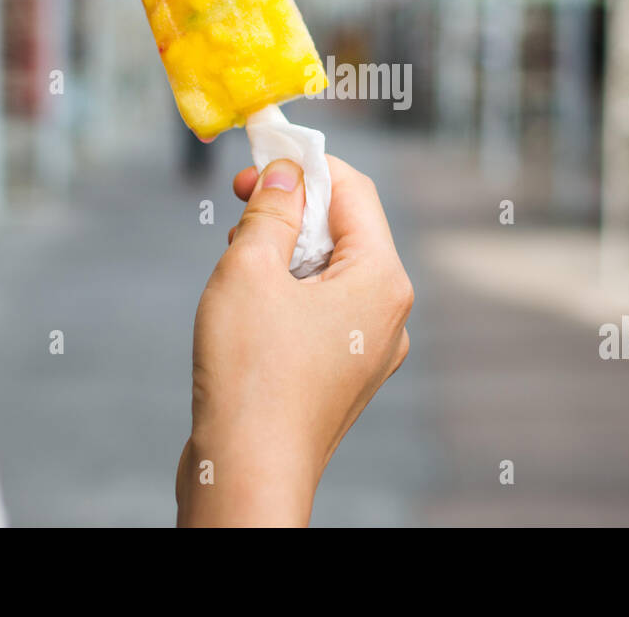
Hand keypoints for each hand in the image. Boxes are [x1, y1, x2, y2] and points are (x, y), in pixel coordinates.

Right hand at [175, 155, 412, 526]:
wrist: (245, 474)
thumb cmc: (248, 374)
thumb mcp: (249, 268)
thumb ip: (272, 208)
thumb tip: (286, 171)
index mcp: (382, 280)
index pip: (354, 191)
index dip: (306, 163)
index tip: (259, 154)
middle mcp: (389, 314)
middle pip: (346, 231)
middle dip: (293, 209)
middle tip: (239, 204)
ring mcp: (369, 349)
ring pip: (330, 272)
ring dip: (285, 252)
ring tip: (239, 264)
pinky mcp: (342, 374)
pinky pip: (322, 311)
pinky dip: (288, 293)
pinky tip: (249, 305)